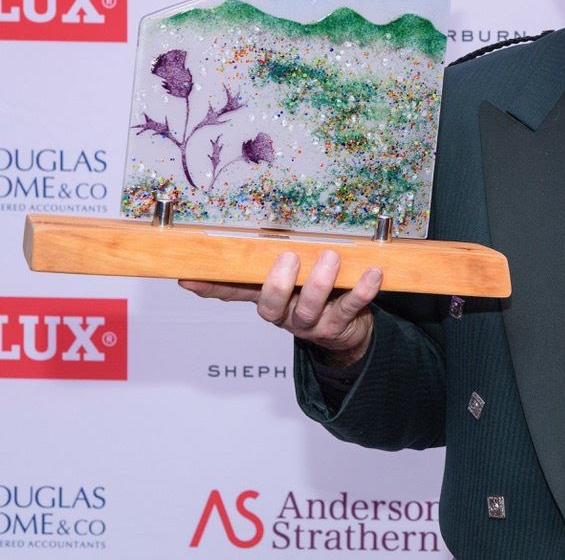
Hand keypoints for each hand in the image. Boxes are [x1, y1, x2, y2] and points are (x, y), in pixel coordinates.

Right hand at [179, 249, 381, 365]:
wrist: (349, 329)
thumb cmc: (315, 293)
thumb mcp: (288, 280)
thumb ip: (263, 266)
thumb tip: (235, 240)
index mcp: (268, 300)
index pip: (233, 292)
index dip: (212, 287)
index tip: (189, 277)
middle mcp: (285, 315)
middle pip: (272, 304)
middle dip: (279, 282)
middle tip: (289, 257)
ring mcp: (312, 323)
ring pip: (310, 308)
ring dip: (321, 282)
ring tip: (331, 257)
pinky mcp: (341, 324)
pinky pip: (352, 307)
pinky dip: (362, 290)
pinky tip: (371, 273)